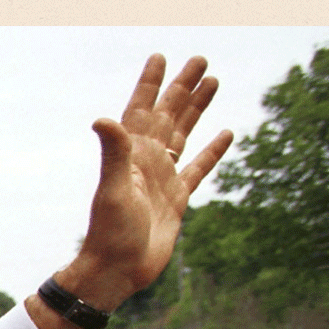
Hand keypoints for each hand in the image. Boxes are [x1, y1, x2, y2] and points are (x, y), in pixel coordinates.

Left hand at [25, 55, 232, 328]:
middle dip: (182, 87)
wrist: (117, 271)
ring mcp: (162, 178)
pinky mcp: (177, 199)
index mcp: (131, 154)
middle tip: (199, 59)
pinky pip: (198, 168)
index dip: (150, 84)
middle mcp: (147, 161)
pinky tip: (225, 133)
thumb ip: (114, 153)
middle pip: (169, 114)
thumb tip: (103, 119)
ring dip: (197, 109)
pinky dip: (212, 151)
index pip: (142, 109)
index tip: (160, 57)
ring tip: (212, 82)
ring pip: (184, 134)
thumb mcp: (113, 190)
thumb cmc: (109, 233)